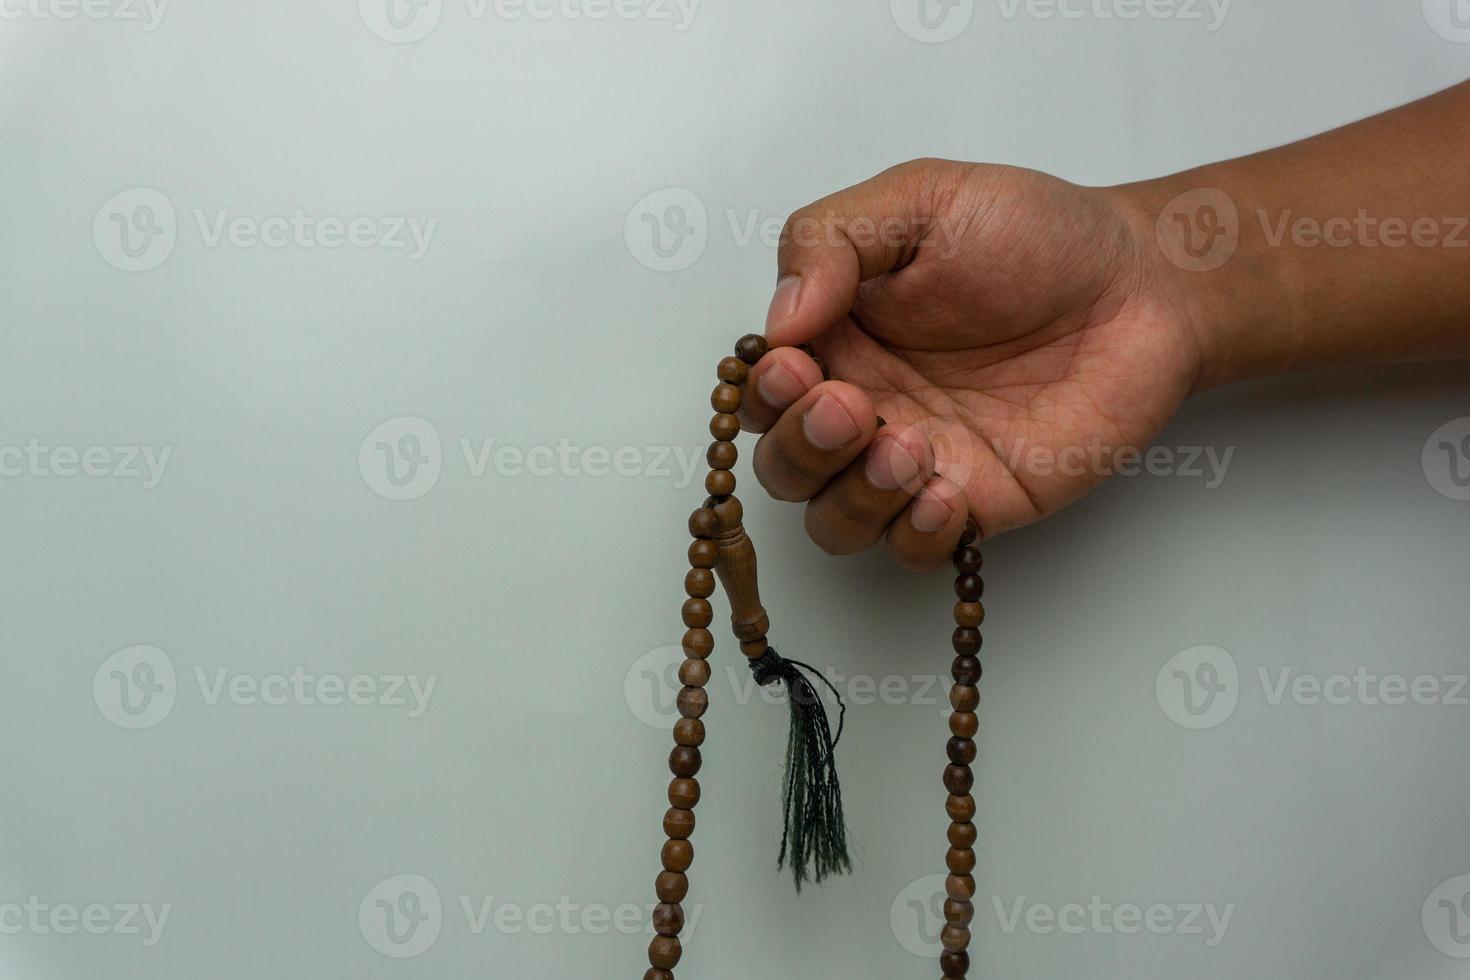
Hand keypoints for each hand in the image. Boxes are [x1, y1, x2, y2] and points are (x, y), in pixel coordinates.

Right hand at [739, 158, 1202, 568]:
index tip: (796, 367)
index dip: (764, 393)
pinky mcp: (975, 502)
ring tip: (909, 448)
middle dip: (801, 449)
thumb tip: (780, 320)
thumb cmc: (1036, 234)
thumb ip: (831, 240)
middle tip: (854, 409)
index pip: (763, 390)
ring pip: (836, 521)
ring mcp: (917, 460)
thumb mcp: (921, 199)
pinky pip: (914, 549)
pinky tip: (947, 492)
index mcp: (837, 338)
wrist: (1144, 283)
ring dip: (851, 497)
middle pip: (784, 467)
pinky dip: (913, 534)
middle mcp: (866, 406)